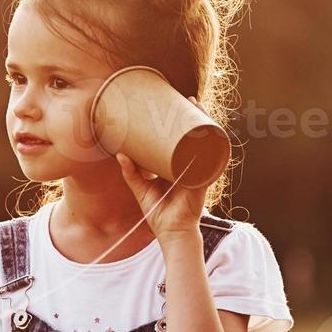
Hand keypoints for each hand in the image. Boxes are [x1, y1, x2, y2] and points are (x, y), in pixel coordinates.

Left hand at [115, 95, 207, 242]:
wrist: (171, 232)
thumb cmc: (159, 213)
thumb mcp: (141, 189)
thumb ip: (131, 172)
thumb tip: (119, 153)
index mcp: (178, 167)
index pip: (182, 141)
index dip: (180, 124)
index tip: (172, 106)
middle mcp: (191, 166)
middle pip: (197, 137)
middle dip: (195, 117)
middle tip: (188, 99)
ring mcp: (199, 171)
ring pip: (205, 143)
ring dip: (205, 124)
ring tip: (198, 107)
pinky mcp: (203, 179)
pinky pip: (210, 159)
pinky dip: (211, 145)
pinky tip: (211, 130)